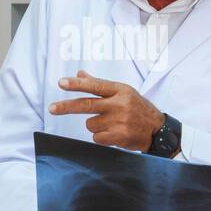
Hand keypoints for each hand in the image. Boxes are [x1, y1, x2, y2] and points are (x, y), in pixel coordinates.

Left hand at [48, 70, 163, 150]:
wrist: (158, 130)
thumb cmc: (138, 108)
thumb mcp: (123, 92)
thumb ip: (100, 84)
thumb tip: (80, 73)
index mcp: (120, 90)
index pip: (95, 85)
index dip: (77, 84)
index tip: (61, 83)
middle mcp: (120, 104)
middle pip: (87, 105)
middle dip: (66, 106)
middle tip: (52, 108)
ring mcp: (120, 121)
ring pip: (90, 124)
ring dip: (96, 125)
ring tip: (111, 124)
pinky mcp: (119, 136)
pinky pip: (97, 137)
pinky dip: (101, 137)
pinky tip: (114, 133)